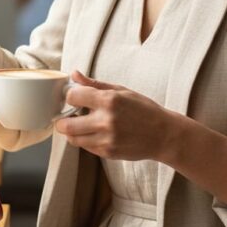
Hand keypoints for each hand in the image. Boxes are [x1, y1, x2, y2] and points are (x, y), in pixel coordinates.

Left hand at [54, 71, 181, 162]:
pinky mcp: (108, 152)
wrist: (165, 135)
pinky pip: (85, 147)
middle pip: (65, 125)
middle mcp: (106, 121)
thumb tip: (74, 74)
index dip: (70, 97)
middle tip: (67, 116)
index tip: (73, 98)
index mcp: (109, 101)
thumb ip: (94, 84)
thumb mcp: (121, 91)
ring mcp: (106, 139)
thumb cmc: (143, 109)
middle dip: (62, 120)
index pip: (72, 97)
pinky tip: (94, 133)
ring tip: (81, 125)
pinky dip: (85, 140)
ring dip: (72, 132)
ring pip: (73, 139)